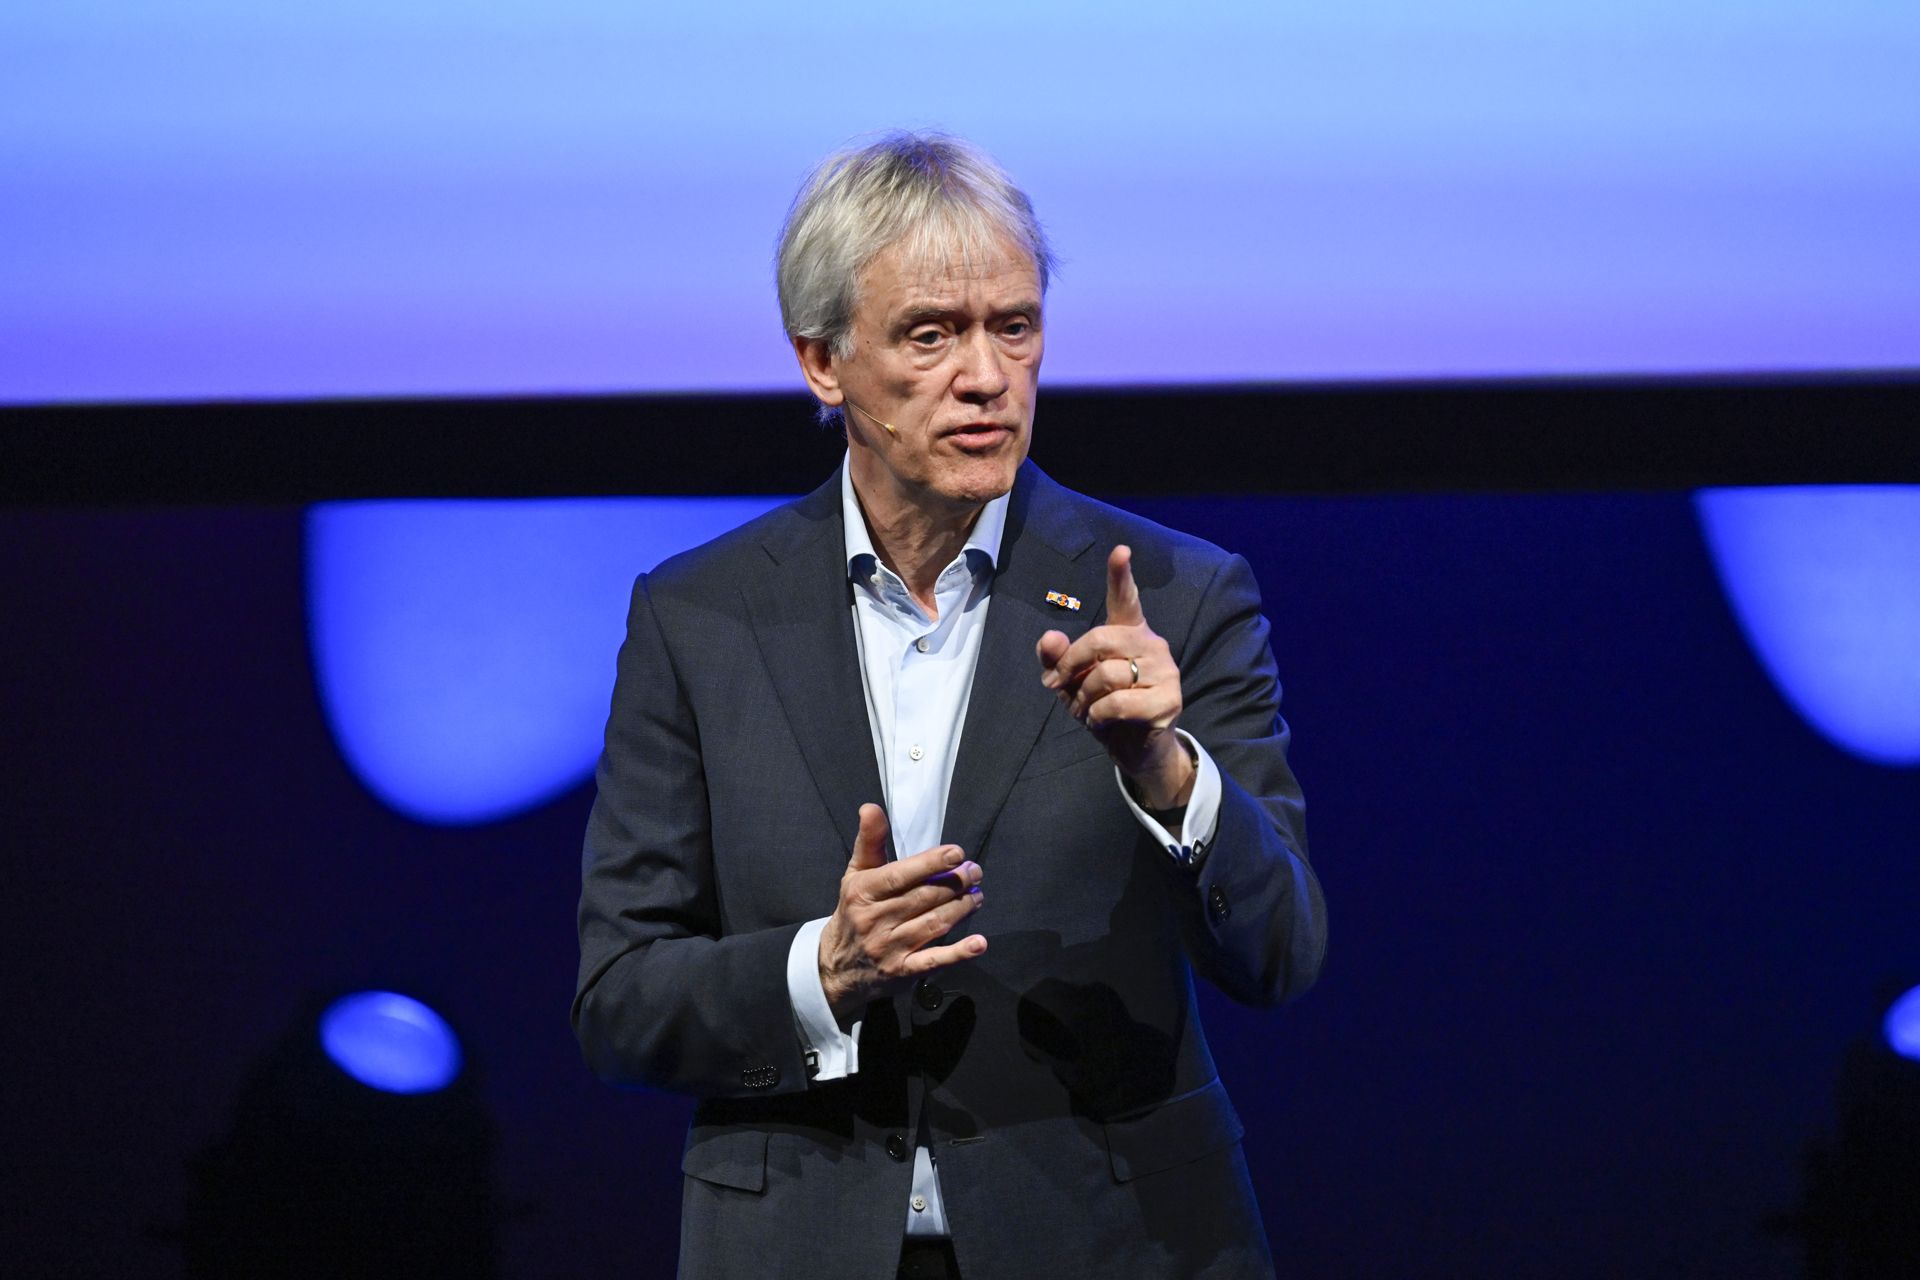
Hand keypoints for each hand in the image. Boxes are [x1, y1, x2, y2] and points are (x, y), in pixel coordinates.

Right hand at [818, 803, 986, 1012]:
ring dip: (961, 909)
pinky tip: (979, 943)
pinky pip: (933, 961)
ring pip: (932, 924)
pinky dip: (958, 953)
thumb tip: (870, 807)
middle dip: (955, 883)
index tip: (957, 853)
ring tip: (977, 896)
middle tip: (975, 871)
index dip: (931, 863)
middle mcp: (875, 920)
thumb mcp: (856, 875)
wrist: (836, 967)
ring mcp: (889, 948)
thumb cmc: (854, 911)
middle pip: (923, 898)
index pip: (901, 875)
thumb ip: (869, 841)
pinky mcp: (902, 972)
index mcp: (864, 892)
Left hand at [1036, 545, 1193, 809]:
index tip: (1120, 550)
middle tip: (1059, 688)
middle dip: (1069, 666)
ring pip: (1106, 675)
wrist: (1135, 750)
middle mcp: (1152, 645)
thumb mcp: (1071, 682)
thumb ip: (1056, 658)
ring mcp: (1165, 671)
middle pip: (1099, 639)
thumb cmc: (1104, 708)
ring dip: (1083, 699)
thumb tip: (1049, 638)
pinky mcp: (1169, 700)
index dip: (1121, 575)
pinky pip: (1117, 703)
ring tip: (1084, 711)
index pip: (1126, 599)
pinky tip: (1100, 723)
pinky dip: (1098, 716)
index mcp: (1130, 633)